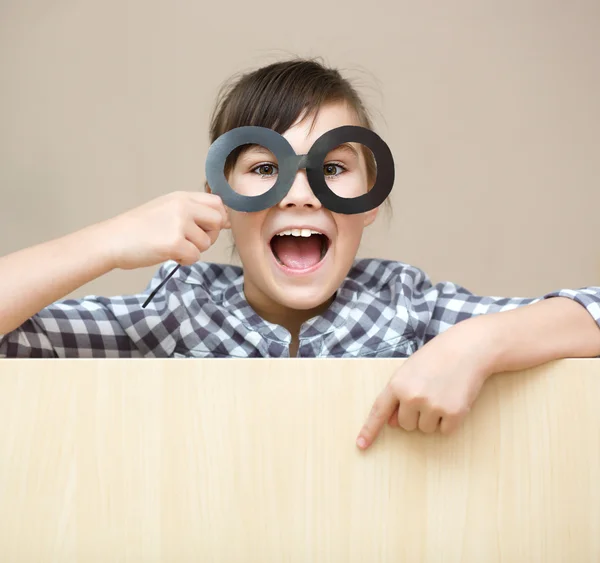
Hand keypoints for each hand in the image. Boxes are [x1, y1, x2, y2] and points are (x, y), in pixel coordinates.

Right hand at [102, 191, 229, 269]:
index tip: (206, 228)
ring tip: (169, 245)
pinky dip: (183, 260)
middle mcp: (183, 207)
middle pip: (218, 222)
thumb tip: (226, 220)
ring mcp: (179, 224)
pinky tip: (167, 254)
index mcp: (181, 197)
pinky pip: (195, 257)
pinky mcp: (174, 243)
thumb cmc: (138, 229)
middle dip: (209, 236)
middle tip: (188, 240)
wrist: (111, 240)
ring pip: (206, 243)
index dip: (217, 218)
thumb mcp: (166, 209)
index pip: (217, 203)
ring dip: (192, 250)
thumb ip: (193, 211)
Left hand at [356, 318, 497, 448]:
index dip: (370, 430)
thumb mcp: (409, 371)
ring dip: (433, 417)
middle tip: (429, 393)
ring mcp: (432, 406)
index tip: (361, 445)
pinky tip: (454, 399)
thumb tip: (392, 424)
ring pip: (425, 429)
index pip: (379, 411)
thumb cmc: (436, 358)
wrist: (467, 349)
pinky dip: (449, 421)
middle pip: (406, 425)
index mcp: (397, 384)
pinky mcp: (453, 413)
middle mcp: (412, 397)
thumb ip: (398, 395)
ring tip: (442, 392)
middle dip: (415, 415)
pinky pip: (445, 431)